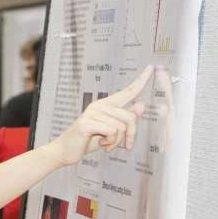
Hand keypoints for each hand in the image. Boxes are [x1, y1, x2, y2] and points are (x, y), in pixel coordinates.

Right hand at [42, 65, 158, 165]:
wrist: (66, 151)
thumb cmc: (89, 140)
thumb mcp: (111, 131)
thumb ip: (125, 119)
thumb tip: (141, 105)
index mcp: (106, 105)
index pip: (128, 91)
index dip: (141, 80)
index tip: (151, 67)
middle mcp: (99, 105)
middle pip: (130, 117)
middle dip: (131, 135)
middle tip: (124, 145)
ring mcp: (92, 113)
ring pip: (121, 127)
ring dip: (117, 141)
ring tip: (107, 144)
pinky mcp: (87, 123)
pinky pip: (112, 132)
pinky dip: (110, 143)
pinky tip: (101, 144)